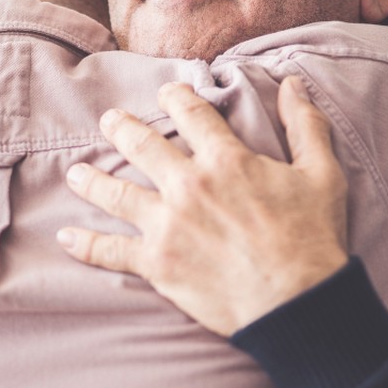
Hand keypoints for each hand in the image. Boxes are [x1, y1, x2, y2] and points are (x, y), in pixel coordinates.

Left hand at [58, 76, 348, 335]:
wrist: (297, 303)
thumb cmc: (312, 238)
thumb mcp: (321, 173)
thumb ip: (305, 125)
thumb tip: (294, 84)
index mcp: (225, 159)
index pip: (190, 113)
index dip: (176, 96)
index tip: (167, 92)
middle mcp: (188, 185)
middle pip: (141, 145)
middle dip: (121, 128)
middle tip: (109, 120)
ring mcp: (167, 225)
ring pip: (115, 192)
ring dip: (92, 179)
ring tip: (76, 173)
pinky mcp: (157, 263)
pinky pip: (110, 251)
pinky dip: (85, 244)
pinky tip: (66, 236)